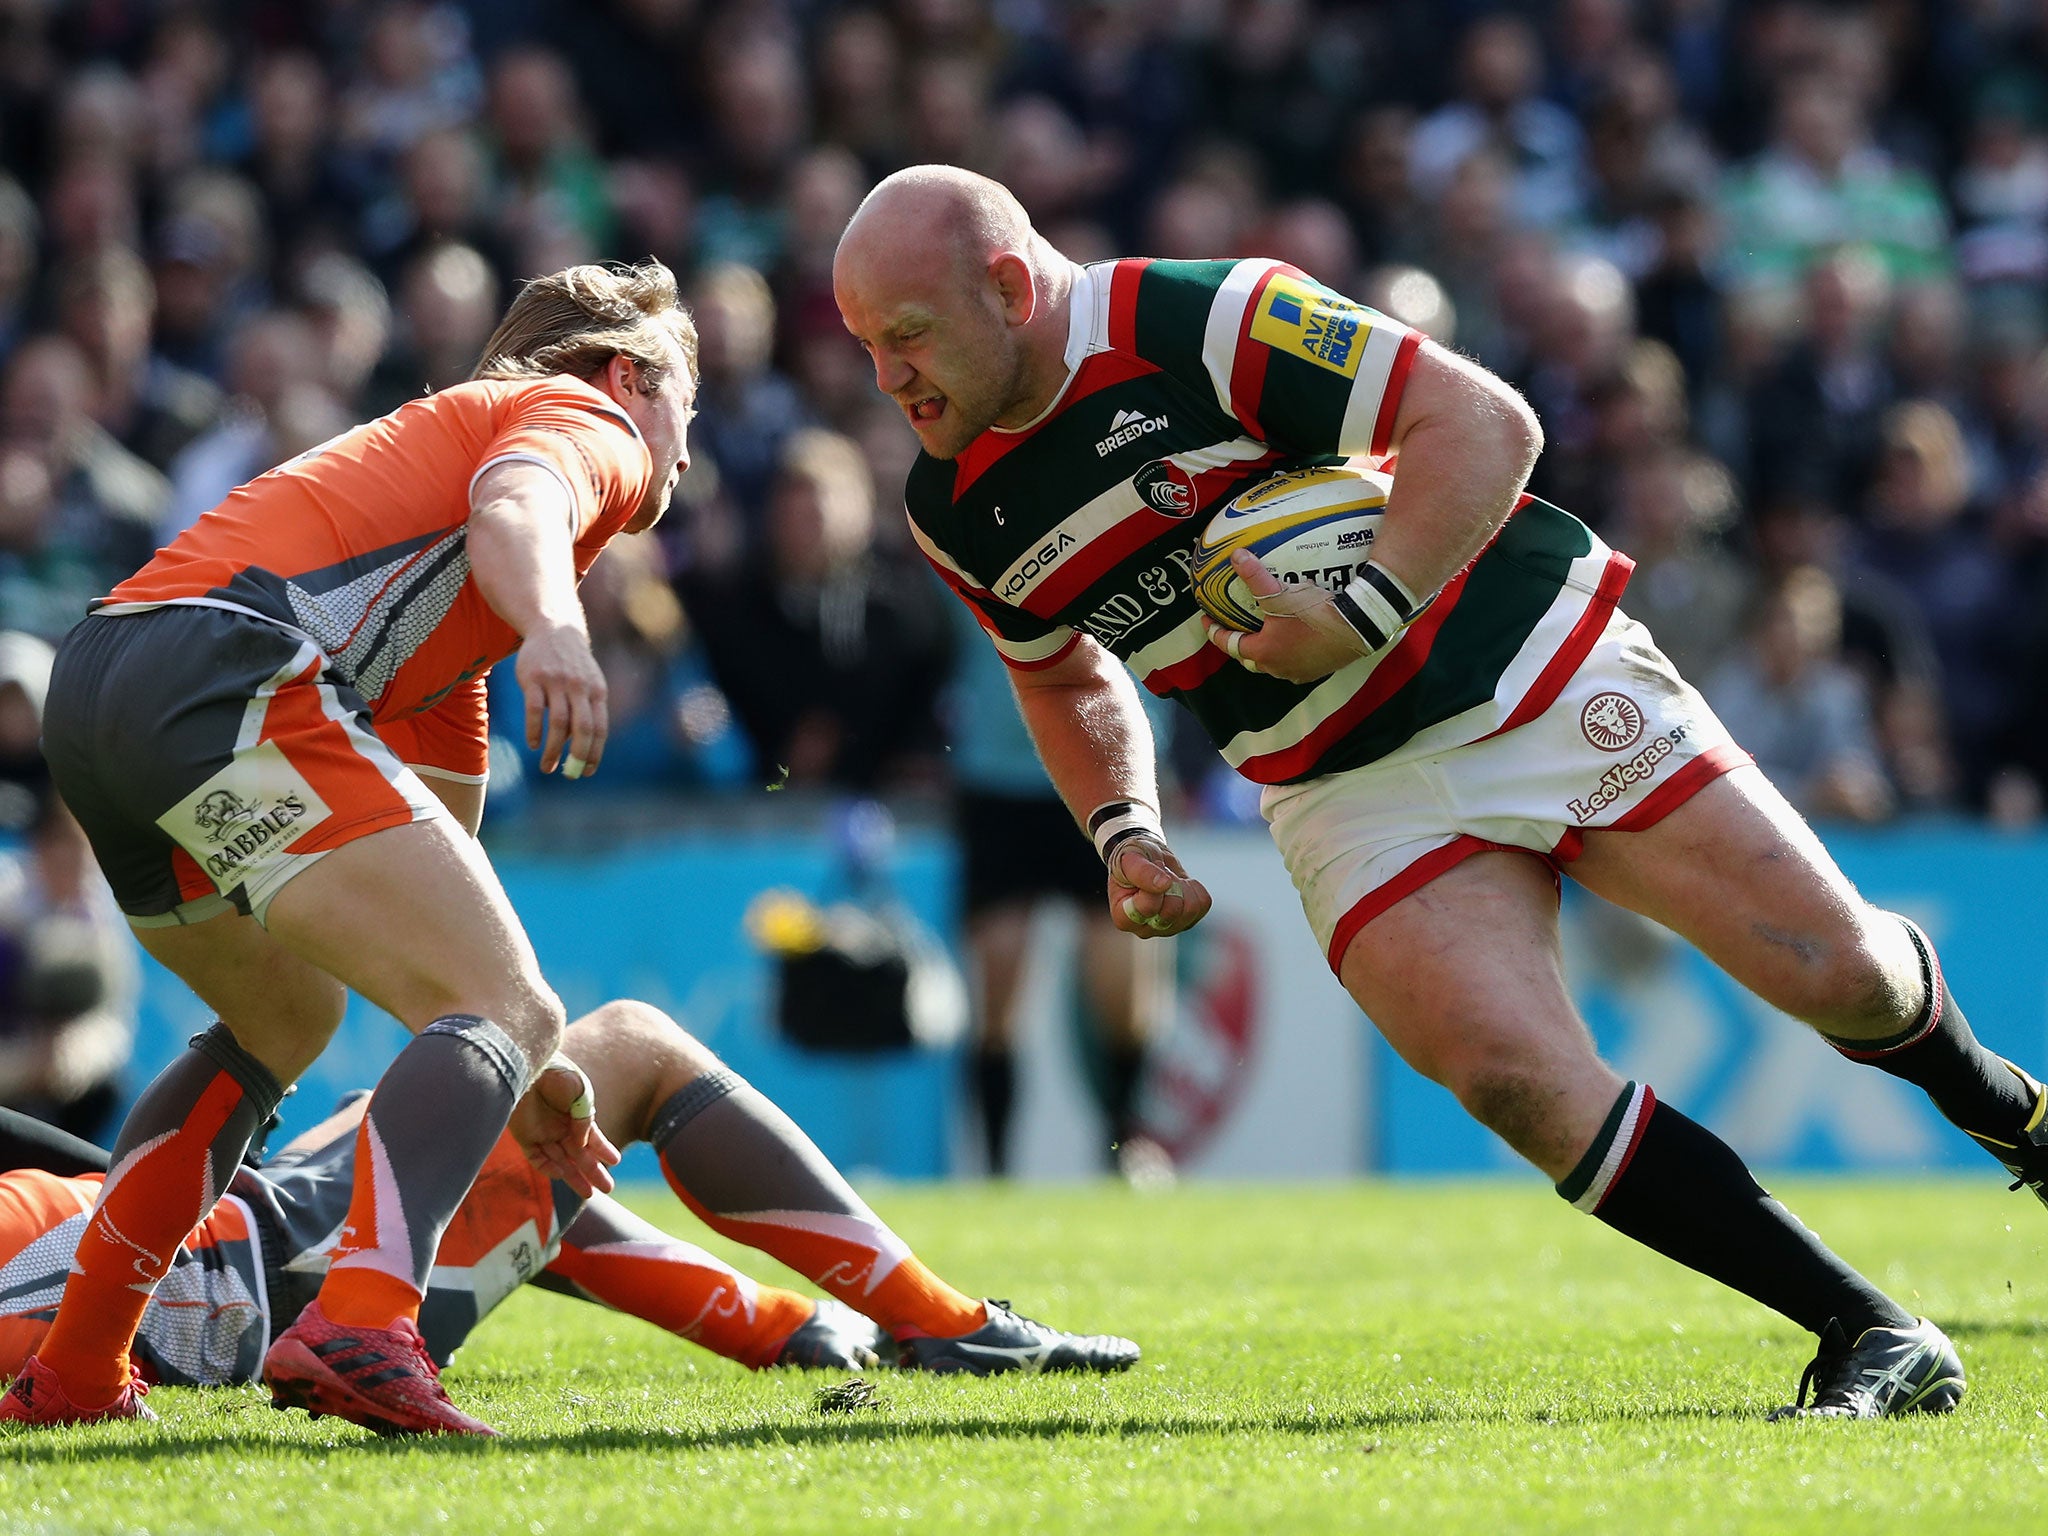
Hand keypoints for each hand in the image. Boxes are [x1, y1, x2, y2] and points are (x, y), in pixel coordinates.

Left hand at [510, 1057, 620, 1197]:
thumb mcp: (579, 1090)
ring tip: (589, 1194)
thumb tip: (583, 1143)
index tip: (616, 1162)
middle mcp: (561, 1126)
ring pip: (561, 1161)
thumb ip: (584, 1116)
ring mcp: (543, 1133)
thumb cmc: (554, 1071)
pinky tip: (561, 1176)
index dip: (604, 1150)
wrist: (523, 1065)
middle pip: (579, 1155)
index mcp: (576, 1113)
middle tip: (608, 1188)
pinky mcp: (525, 1137)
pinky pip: (537, 1158)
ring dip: (575, 1177)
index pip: (593, 1137)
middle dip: (594, 1171)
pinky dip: (548, 1168)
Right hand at [518, 620, 608, 776]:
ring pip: (558, 723)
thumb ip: (588, 711)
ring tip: (547, 767)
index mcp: (597, 692)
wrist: (553, 628)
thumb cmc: (573, 665)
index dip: (594, 753)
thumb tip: (580, 749)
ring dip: (553, 750)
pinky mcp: (534, 678)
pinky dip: (534, 731)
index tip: (586, 772)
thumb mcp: (588, 683)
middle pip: (582, 729)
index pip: (600, 729)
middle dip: (576, 756)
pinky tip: (533, 744)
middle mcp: (579, 687)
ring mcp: (556, 682)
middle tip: (568, 775)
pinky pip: (534, 710)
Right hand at [1107, 834, 1211, 938]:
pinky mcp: (1188, 922)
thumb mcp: (1130, 858)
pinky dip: (1194, 888)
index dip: (1153, 886)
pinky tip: (1180, 885)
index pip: (1148, 908)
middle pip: (1172, 911)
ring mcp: (1168, 929)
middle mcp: (1145, 929)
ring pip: (1190, 909)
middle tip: (1159, 873)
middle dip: (1169, 884)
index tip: (1149, 870)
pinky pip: (1203, 903)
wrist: (1148, 861)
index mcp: (1123, 918)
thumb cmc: (1134, 860)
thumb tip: (1164, 884)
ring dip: (1183, 886)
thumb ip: (1142, 871)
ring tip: (1169, 879)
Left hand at [1201, 550, 1369, 683]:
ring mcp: (1299, 672)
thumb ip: (1255, 576)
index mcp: (1263, 652)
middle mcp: (1278, 668)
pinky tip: (1294, 639)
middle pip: (1249, 658)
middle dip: (1238, 644)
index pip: (1229, 644)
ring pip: (1273, 663)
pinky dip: (1288, 653)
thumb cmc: (1315, 614)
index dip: (1215, 631)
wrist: (1358, 628)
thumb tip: (1236, 556)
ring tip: (1263, 633)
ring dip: (1265, 651)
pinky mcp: (1318, 670)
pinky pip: (1295, 663)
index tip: (1207, 619)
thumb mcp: (1281, 594)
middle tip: (1233, 628)